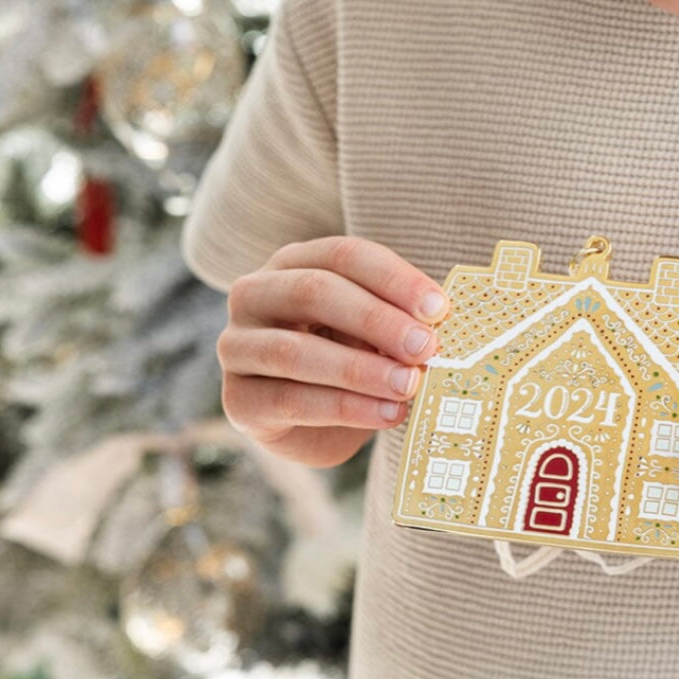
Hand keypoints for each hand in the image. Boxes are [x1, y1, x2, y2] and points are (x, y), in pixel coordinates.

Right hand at [217, 236, 448, 466]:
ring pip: (296, 352)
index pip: (343, 255)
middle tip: (425, 347)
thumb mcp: (374, 331)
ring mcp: (237, 347)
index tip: (438, 308)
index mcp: (293, 263)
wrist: (312, 423)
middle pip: (315, 292)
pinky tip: (387, 414)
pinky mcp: (238, 401)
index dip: (394, 279)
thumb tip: (441, 323)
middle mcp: (255, 294)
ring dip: (361, 370)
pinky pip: (291, 400)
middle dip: (377, 320)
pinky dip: (346, 408)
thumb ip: (399, 322)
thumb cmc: (348, 357)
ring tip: (409, 386)